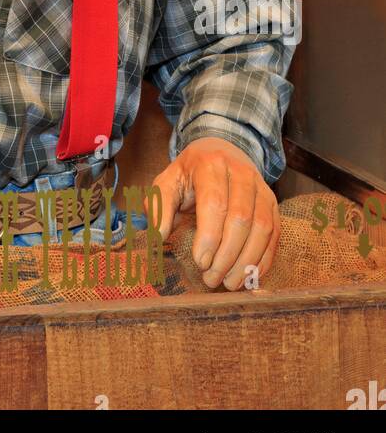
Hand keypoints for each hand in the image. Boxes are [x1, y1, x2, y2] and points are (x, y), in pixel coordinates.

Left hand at [150, 136, 279, 290]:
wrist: (220, 150)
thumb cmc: (189, 174)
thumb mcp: (167, 182)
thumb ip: (158, 207)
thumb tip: (158, 237)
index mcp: (211, 164)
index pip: (215, 203)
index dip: (209, 237)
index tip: (200, 263)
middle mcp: (241, 173)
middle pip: (241, 219)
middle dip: (227, 255)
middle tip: (211, 279)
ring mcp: (261, 187)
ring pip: (262, 228)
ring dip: (247, 261)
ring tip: (229, 283)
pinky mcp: (273, 202)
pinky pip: (275, 233)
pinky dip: (263, 259)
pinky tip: (248, 277)